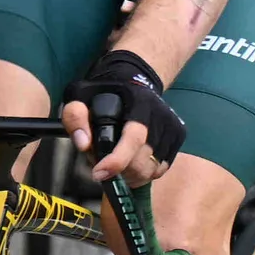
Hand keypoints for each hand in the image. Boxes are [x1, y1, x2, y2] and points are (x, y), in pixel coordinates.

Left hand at [65, 46, 184, 186]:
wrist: (134, 77)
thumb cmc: (105, 91)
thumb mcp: (80, 95)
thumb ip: (76, 117)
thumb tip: (83, 144)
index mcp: (140, 103)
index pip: (134, 138)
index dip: (117, 160)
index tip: (98, 173)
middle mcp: (161, 116)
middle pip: (141, 161)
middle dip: (118, 172)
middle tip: (101, 165)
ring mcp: (173, 128)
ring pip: (151, 170)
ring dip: (130, 176)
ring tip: (116, 166)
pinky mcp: (178, 137)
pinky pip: (160, 169)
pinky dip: (143, 173)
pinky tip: (131, 164)